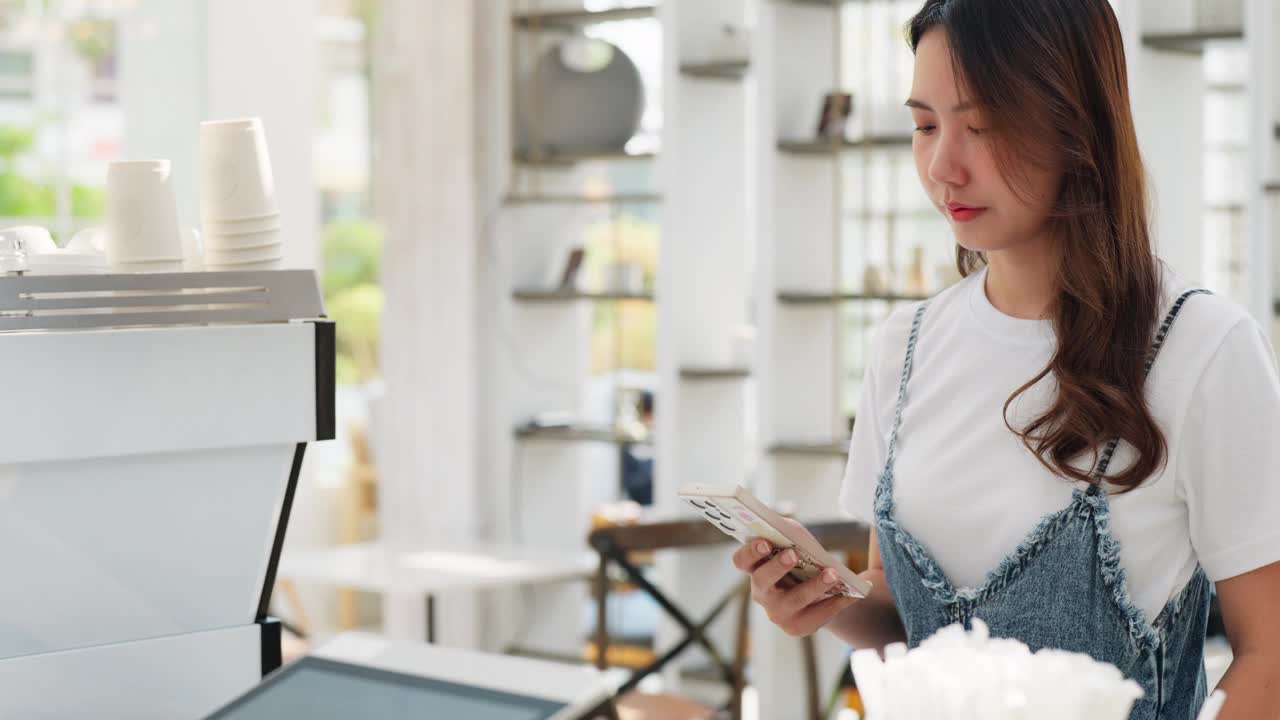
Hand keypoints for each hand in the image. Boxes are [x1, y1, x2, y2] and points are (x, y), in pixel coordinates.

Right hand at [731, 518, 859, 636]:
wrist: (820, 593)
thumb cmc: (803, 561)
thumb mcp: (795, 542)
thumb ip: (790, 533)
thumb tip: (792, 532)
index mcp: (756, 568)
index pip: (741, 561)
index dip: (750, 552)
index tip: (765, 543)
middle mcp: (762, 593)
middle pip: (762, 580)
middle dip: (776, 567)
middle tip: (793, 554)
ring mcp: (778, 613)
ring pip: (794, 600)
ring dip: (814, 586)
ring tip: (833, 574)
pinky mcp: (798, 627)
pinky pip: (817, 615)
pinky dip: (836, 602)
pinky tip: (851, 593)